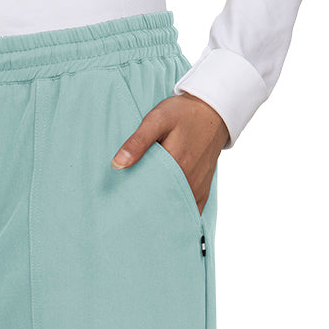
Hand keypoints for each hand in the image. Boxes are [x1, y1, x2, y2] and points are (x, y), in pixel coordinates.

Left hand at [111, 93, 229, 212]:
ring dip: (158, 213)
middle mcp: (188, 181)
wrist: (212, 112)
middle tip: (127, 209)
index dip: (132, 198)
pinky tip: (163, 216)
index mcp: (176, 164)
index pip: (147, 191)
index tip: (118, 201)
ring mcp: (197, 188)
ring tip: (142, 212)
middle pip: (159, 204)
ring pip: (173, 210)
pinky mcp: (203, 191)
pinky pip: (189, 212)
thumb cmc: (183, 114)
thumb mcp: (157, 119)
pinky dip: (176, 215)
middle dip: (143, 209)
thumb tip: (117, 165)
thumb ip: (138, 141)